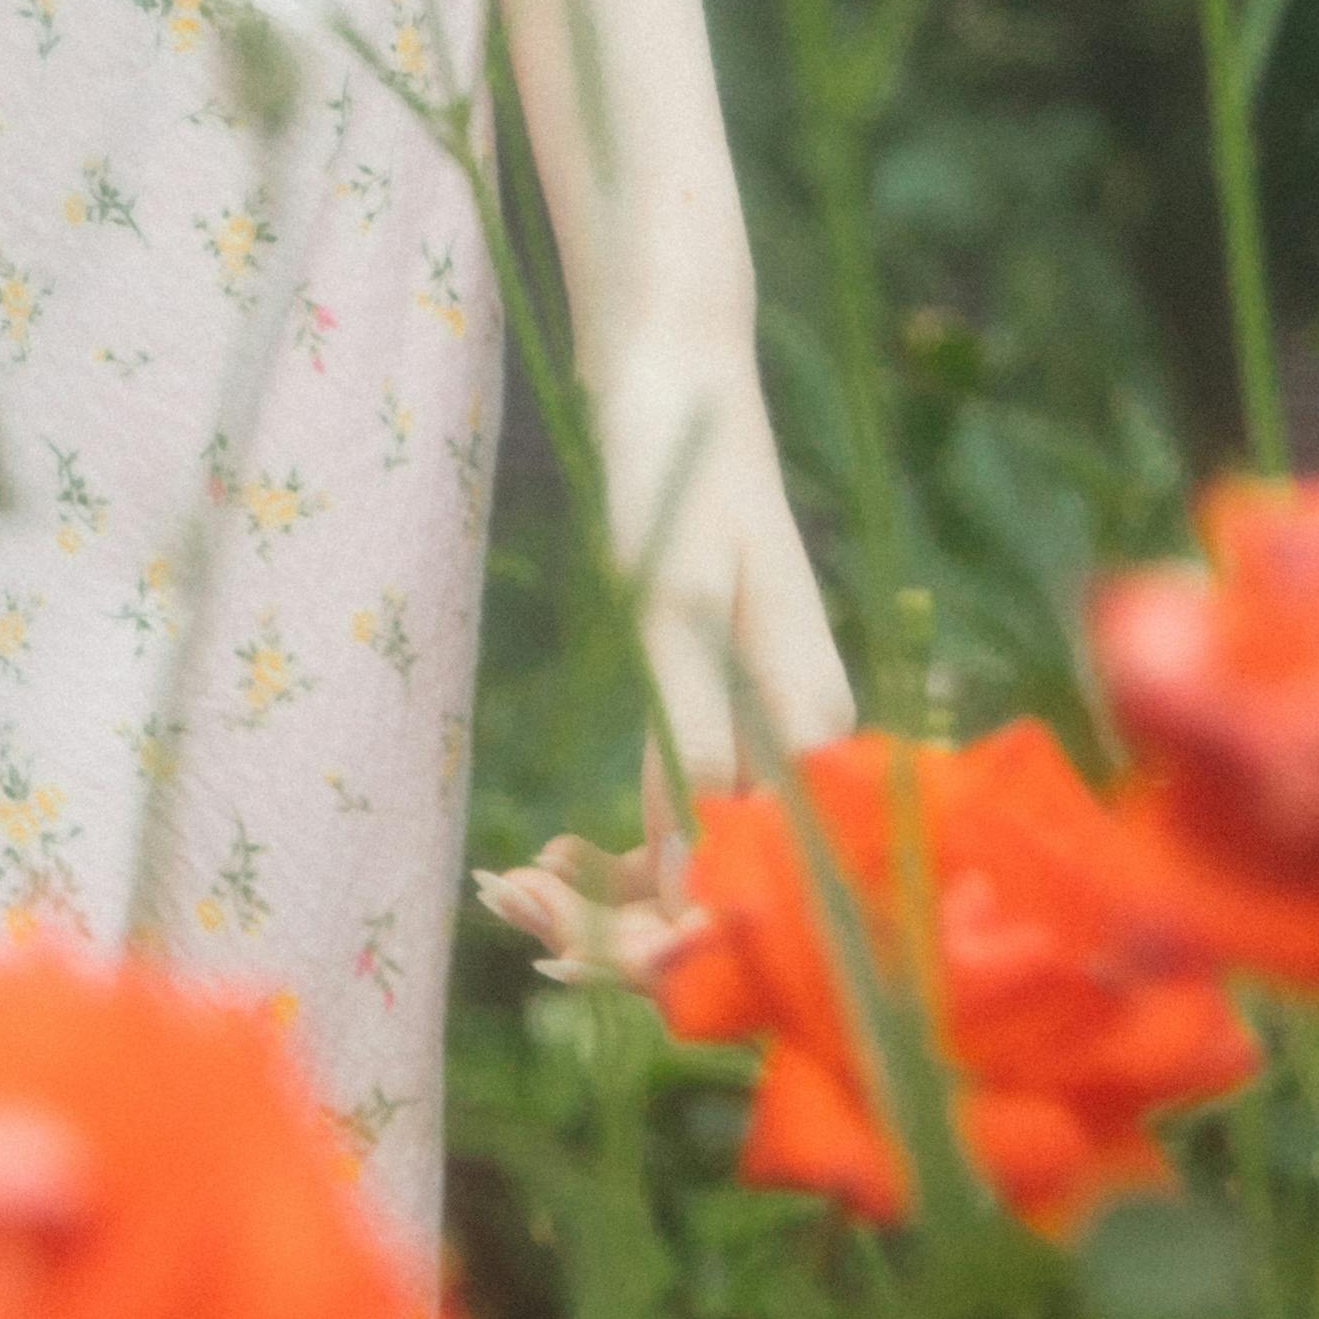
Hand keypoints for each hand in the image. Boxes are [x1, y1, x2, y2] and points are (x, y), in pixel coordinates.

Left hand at [485, 337, 851, 979]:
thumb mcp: (670, 605)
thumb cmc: (677, 471)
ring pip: (695, 870)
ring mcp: (763, 738)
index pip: (761, 894)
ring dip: (608, 901)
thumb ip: (687, 745)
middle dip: (623, 931)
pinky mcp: (723, 721)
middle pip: (727, 897)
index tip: (564, 950)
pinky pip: (680, 823)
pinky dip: (617, 854)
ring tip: (505, 884)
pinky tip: (546, 850)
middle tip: (508, 904)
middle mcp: (801, 752)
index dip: (672, 950)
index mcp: (813, 732)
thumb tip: (693, 891)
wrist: (673, 367)